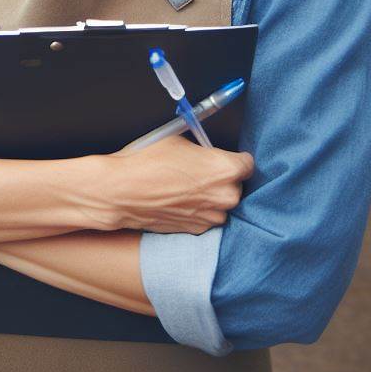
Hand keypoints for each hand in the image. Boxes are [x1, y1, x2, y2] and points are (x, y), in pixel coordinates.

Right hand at [80, 135, 254, 234]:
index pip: (248, 164)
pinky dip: (196, 209)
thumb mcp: (176, 141)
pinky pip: (205, 216)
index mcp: (225, 169)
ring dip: (209, 195)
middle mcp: (225, 196)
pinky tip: (177, 199)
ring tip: (184, 186)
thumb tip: (205, 152)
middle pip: (236, 184)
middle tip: (199, 170)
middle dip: (221, 178)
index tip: (226, 157)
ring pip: (221, 203)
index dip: (235, 159)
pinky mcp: (198, 230)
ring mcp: (212, 217)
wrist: (121, 192)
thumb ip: (200, 148)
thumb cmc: (145, 163)